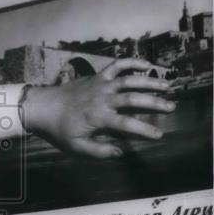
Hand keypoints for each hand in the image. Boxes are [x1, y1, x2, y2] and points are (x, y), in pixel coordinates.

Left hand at [21, 58, 175, 158]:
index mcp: (98, 117)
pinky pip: (118, 65)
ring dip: (150, 82)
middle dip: (154, 103)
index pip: (127, 125)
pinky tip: (148, 66)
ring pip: (130, 79)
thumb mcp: (76, 147)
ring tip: (167, 86)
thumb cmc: (59, 130)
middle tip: (171, 107)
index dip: (145, 130)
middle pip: (133, 99)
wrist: (42, 107)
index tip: (160, 135)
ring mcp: (101, 84)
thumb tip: (121, 152)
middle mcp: (102, 98)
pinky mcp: (98, 76)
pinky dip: (133, 62)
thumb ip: (99, 151)